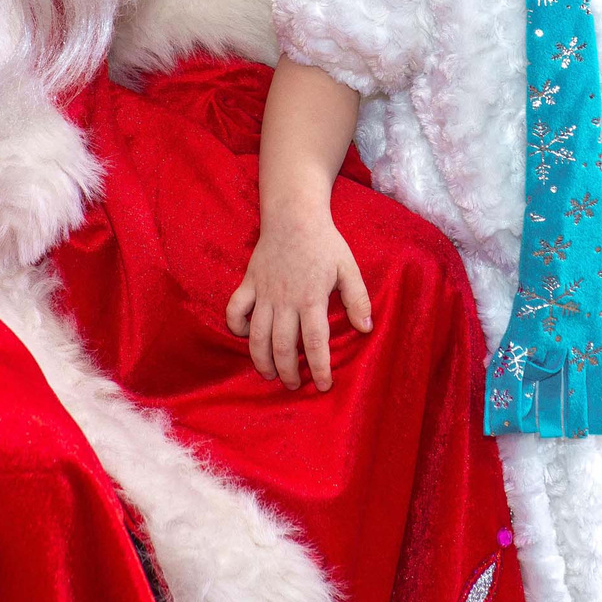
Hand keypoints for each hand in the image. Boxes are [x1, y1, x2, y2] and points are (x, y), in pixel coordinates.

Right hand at [226, 208, 372, 390]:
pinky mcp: (248, 283)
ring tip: (269, 374)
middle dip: (288, 372)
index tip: (323, 385)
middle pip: (282, 346)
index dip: (319, 368)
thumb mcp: (348, 268)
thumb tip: (366, 328)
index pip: (314, 343)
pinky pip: (235, 310)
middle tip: (294, 386)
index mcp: (311, 298)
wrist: (293, 216)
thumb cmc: (324, 243)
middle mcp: (285, 300)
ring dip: (261, 359)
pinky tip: (246, 335)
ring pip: (257, 335)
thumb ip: (358, 299)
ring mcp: (263, 293)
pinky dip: (236, 326)